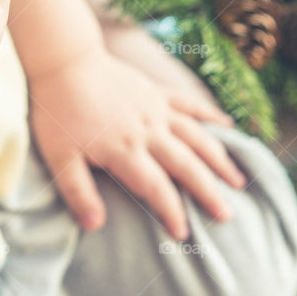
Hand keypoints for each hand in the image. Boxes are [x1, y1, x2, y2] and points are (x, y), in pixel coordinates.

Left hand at [28, 48, 246, 238]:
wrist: (65, 61)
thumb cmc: (57, 112)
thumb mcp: (59, 157)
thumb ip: (78, 192)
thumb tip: (95, 226)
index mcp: (125, 150)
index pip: (156, 188)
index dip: (172, 213)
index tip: (184, 235)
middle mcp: (149, 131)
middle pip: (186, 165)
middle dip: (208, 192)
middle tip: (227, 216)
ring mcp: (156, 109)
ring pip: (197, 137)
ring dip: (219, 159)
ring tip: (239, 180)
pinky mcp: (157, 92)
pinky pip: (190, 104)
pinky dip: (211, 115)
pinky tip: (229, 126)